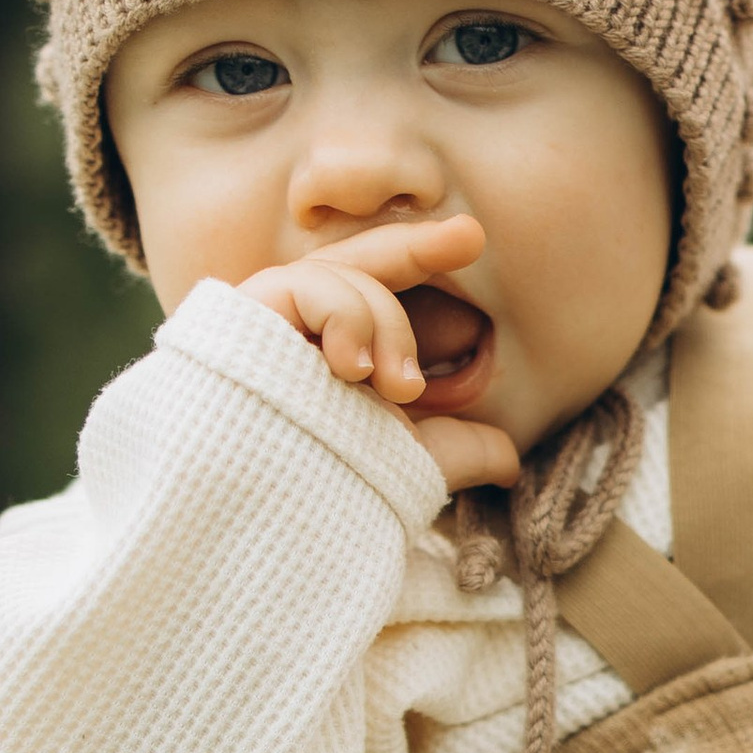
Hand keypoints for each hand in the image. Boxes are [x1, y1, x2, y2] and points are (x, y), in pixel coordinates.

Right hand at [238, 214, 521, 493]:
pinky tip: (352, 368)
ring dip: (384, 324)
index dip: (421, 258)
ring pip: (343, 278)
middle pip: (358, 264)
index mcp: (337, 356)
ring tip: (399, 386)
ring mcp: (270, 323)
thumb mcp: (411, 463)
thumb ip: (460, 450)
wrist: (269, 515)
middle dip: (416, 245)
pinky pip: (306, 285)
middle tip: (469, 237)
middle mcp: (301, 332)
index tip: (472, 239)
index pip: (379, 291)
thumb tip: (511, 460)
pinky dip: (343, 317)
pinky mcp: (242, 317)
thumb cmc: (334, 492)